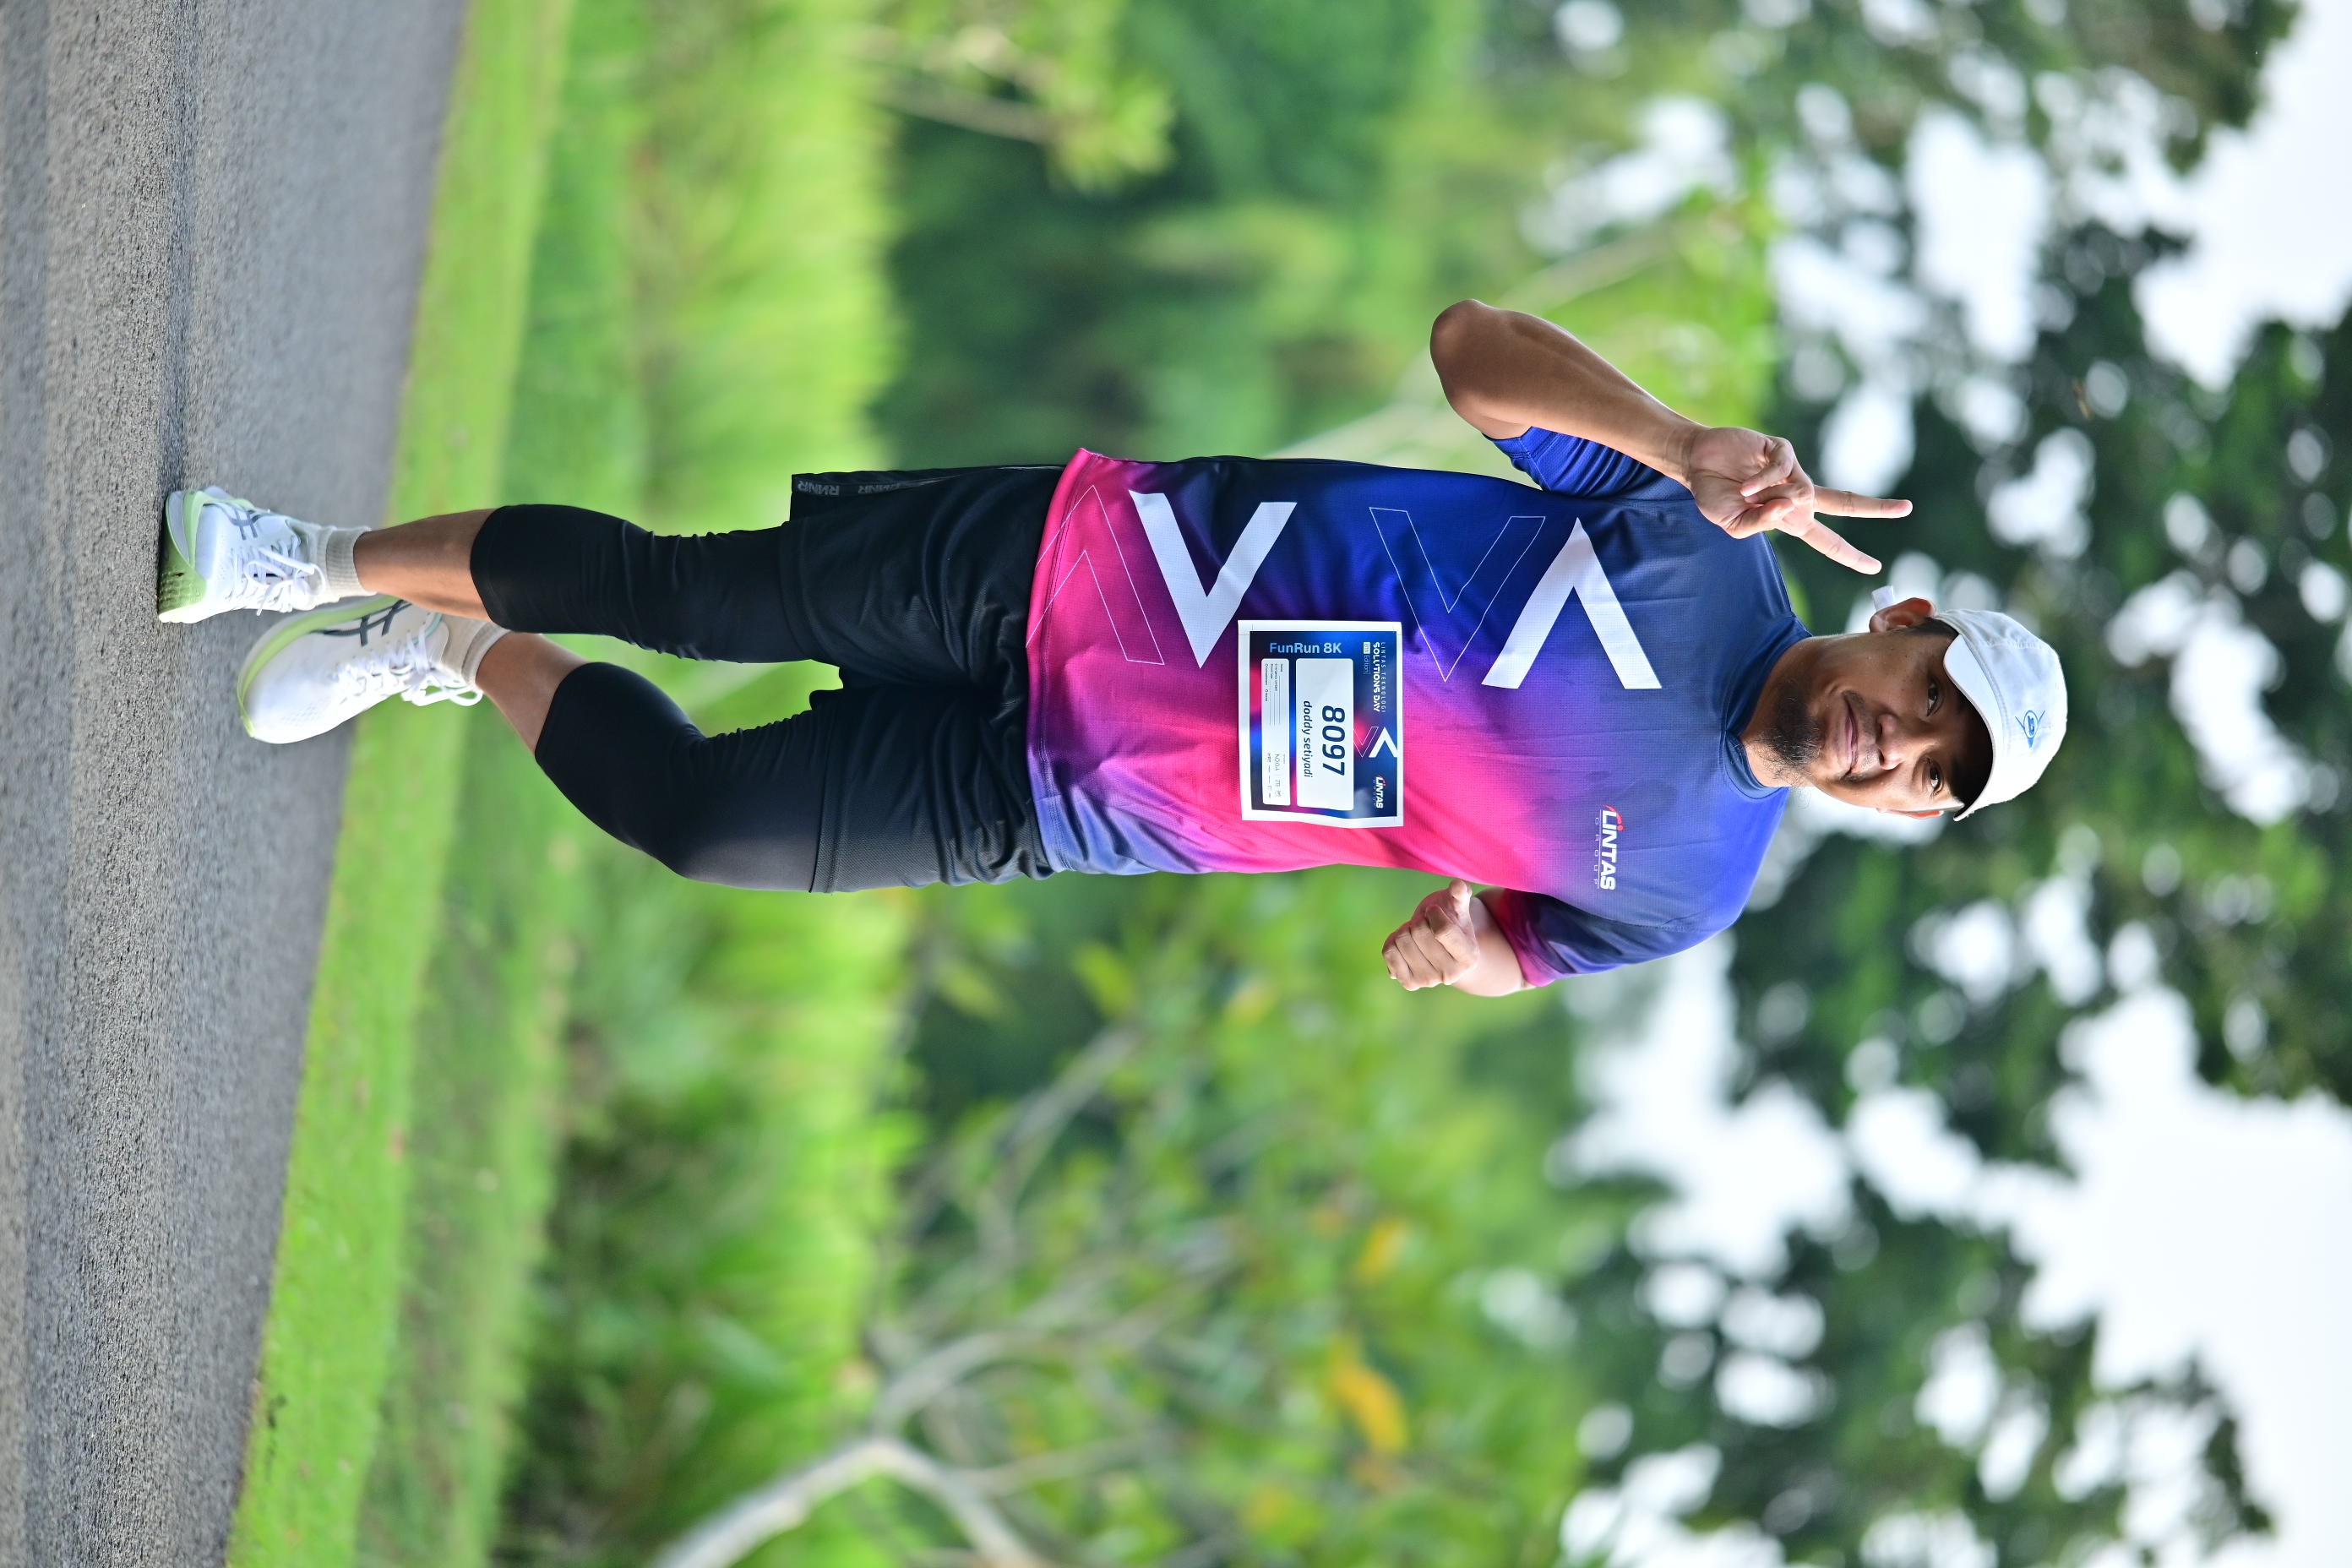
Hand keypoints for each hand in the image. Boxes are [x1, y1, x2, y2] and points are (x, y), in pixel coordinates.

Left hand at [1382, 878, 1482, 990]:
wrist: (1440, 947)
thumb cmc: (1451, 920)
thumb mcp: (1458, 906)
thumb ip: (1460, 894)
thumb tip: (1458, 885)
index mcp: (1469, 957)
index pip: (1442, 930)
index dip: (1434, 913)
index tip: (1435, 911)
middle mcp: (1451, 974)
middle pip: (1419, 933)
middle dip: (1419, 920)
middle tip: (1426, 924)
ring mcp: (1429, 981)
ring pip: (1401, 941)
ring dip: (1406, 929)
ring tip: (1417, 933)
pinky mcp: (1409, 983)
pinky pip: (1388, 952)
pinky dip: (1392, 940)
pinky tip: (1405, 942)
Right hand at [1678, 425, 1910, 573]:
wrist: (1696, 462)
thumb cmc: (1714, 495)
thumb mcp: (1732, 525)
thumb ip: (1759, 524)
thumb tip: (1788, 508)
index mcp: (1789, 519)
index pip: (1826, 540)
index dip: (1849, 555)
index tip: (1874, 568)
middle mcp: (1797, 495)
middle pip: (1845, 503)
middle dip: (1875, 508)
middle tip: (1906, 509)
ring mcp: (1792, 471)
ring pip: (1805, 492)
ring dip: (1775, 498)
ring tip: (1744, 492)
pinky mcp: (1782, 450)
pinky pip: (1785, 470)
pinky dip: (1764, 480)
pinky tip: (1745, 485)